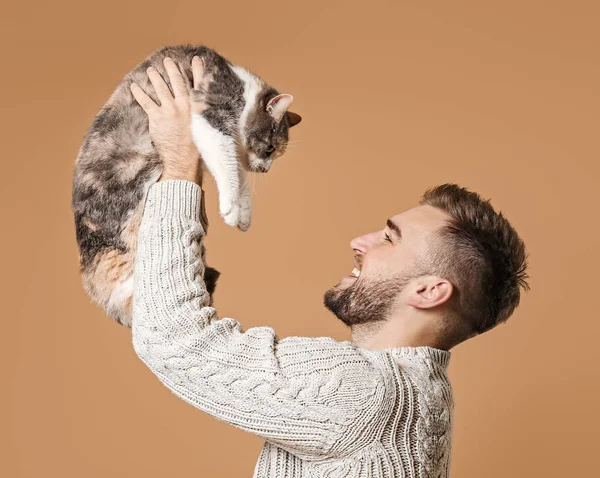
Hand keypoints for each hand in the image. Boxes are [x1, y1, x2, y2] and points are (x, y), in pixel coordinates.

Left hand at [130, 56, 204, 184]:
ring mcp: (170, 110)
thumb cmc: (197, 148)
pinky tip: (134, 86)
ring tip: (151, 70)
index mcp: (198, 108)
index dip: (198, 70)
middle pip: (177, 82)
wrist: (184, 160)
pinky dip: (139, 93)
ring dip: (155, 77)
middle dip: (172, 69)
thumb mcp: (206, 129)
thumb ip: (203, 116)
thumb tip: (202, 110)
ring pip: (161, 88)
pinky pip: (146, 102)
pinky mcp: (157, 118)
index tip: (197, 59)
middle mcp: (184, 105)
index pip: (199, 84)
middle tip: (168, 61)